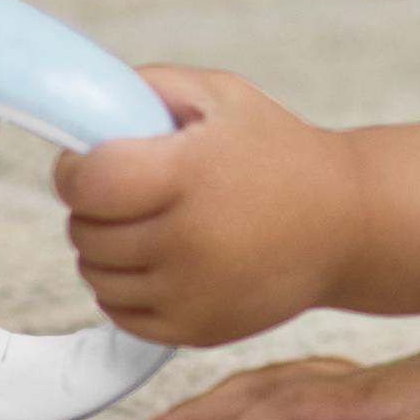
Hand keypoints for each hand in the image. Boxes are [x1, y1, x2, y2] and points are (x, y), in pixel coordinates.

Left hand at [52, 64, 365, 347]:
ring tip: (147, 223)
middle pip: (85, 231)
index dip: (74, 170)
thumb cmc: (275, 150)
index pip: (88, 183)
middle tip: (128, 191)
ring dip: (105, 249)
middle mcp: (190, 240)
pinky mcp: (197, 330)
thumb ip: (147, 89)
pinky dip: (125, 287)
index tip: (88, 162)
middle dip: (93, 207)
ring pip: (96, 276)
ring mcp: (194, 293)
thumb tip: (79, 111)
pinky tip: (159, 258)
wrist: (346, 222)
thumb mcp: (220, 95)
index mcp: (191, 174)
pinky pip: (120, 313)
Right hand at [137, 341, 419, 419]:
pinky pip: (279, 384)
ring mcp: (347, 383)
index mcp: (376, 400)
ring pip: (265, 385)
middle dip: (202, 416)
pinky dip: (239, 395)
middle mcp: (352, 386)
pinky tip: (215, 407)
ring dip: (212, 404)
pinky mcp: (349, 389)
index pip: (294, 414)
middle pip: (264, 395)